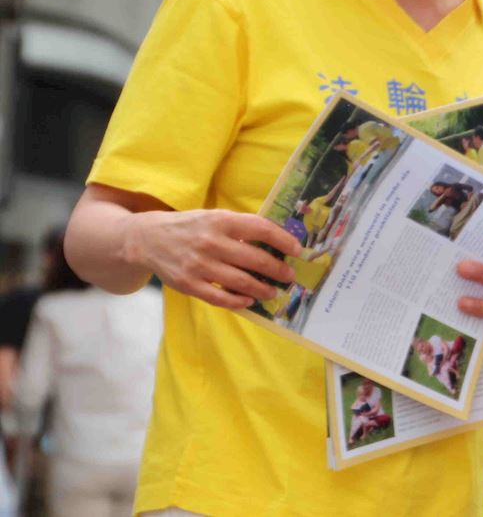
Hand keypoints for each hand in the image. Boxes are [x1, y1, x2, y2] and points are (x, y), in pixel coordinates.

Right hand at [126, 209, 302, 308]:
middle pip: (255, 259)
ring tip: (273, 291)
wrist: (148, 239)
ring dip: (263, 288)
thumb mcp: (215, 218)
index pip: (261, 229)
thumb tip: (277, 241)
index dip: (283, 240)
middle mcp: (211, 242)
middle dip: (278, 269)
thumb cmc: (191, 228)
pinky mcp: (189, 284)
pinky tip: (249, 300)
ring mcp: (199, 265)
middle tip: (289, 275)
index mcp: (221, 221)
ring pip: (241, 281)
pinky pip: (220, 298)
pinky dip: (239, 301)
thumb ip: (241, 227)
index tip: (297, 250)